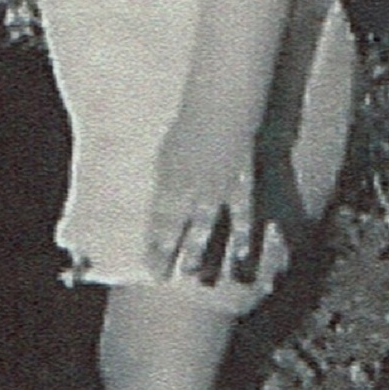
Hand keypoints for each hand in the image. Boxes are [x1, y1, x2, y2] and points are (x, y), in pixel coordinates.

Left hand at [148, 114, 256, 287]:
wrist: (220, 111)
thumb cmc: (190, 128)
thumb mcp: (167, 154)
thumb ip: (165, 180)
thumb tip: (161, 201)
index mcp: (169, 180)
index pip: (156, 218)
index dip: (152, 243)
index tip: (147, 265)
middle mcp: (189, 189)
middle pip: (175, 227)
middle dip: (166, 254)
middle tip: (160, 278)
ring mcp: (215, 190)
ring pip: (203, 226)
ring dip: (197, 251)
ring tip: (192, 274)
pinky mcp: (239, 187)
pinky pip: (240, 216)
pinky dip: (241, 236)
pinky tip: (240, 256)